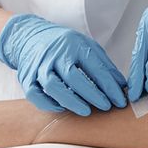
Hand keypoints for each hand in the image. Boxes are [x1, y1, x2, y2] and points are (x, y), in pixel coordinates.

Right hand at [0, 14, 128, 113]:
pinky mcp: (26, 77)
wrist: (30, 36)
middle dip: (92, 94)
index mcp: (74, 45)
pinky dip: (48, 104)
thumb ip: (104, 66)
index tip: (120, 100)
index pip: (94, 67)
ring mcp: (39, 66)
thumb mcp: (87, 47)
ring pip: (52, 86)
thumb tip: (122, 86)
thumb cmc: (64, 45)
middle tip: (106, 107)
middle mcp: (55, 54)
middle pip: (73, 76)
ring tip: (86, 111)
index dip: (109, 86)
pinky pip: (34, 94)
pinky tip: (62, 108)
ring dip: (70, 101)